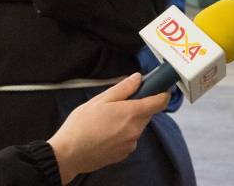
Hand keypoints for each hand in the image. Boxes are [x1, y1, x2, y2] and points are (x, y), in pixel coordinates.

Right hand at [47, 73, 169, 183]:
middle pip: (147, 113)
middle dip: (137, 106)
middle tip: (118, 103)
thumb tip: (137, 78)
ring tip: (106, 119)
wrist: (70, 154)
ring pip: (137, 126)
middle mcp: (135, 130)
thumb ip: (122, 88)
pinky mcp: (125, 153)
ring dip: (128, 120)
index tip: (160, 87)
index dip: (162, 93)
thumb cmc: (81, 126)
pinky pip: (130, 138)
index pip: (159, 102)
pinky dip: (122, 132)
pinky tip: (105, 132)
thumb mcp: (99, 100)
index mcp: (130, 113)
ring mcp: (131, 143)